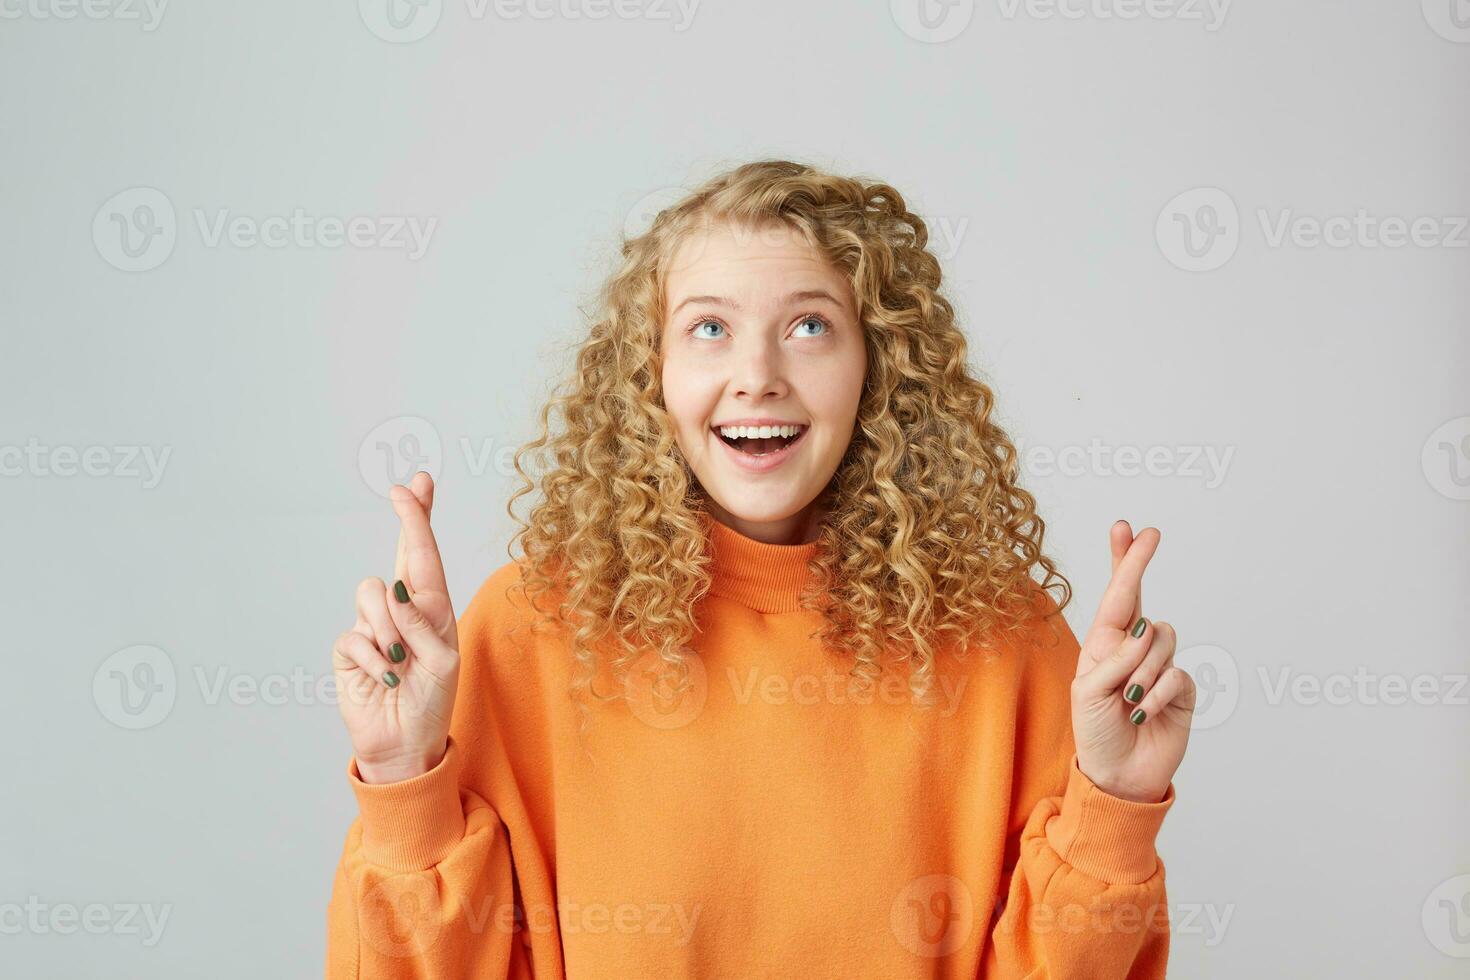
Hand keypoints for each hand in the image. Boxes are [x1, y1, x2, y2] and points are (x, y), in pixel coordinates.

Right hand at [331, 472, 460, 783]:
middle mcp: (403, 609)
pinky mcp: (349, 648)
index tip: (417, 484)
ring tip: (401, 662)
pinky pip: (354, 634)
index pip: (426, 556)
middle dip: (409, 518)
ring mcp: (373, 626)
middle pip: (402, 553)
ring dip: (389, 629)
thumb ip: (422, 624)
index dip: (420, 518)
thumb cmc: (432, 703)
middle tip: (405, 488)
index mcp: (433, 609)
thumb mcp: (442, 662)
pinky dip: (373, 657)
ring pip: (371, 594)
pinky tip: (385, 677)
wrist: (405, 744)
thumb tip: (395, 591)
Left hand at [1070, 521, 1194, 802]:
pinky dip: (1156, 694)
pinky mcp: (1182, 689)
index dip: (1122, 562)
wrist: (1119, 774)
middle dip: (1138, 563)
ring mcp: (1159, 666)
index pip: (1114, 597)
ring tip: (1127, 700)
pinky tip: (1142, 714)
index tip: (1127, 528)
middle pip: (1142, 598)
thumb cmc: (1095, 731)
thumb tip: (1146, 629)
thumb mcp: (1088, 692)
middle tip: (1149, 534)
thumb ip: (1114, 658)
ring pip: (1162, 638)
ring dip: (1142, 669)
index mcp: (1103, 645)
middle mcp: (1132, 648)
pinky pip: (1176, 674)